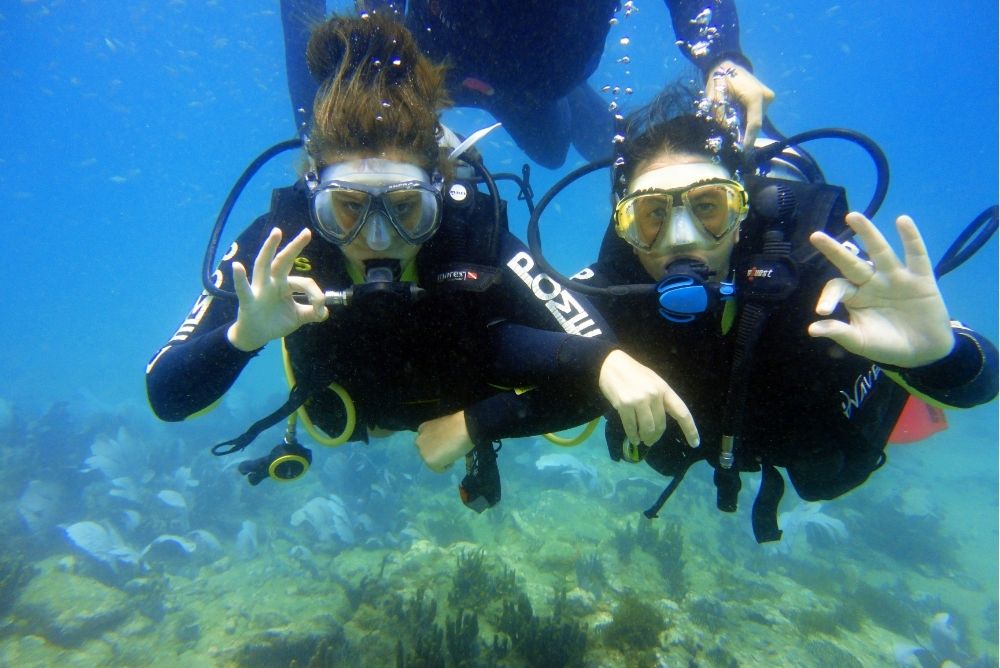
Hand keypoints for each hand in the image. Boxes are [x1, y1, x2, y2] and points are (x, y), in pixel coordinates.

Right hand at [227, 228, 328, 350]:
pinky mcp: (248, 301)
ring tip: (276, 232)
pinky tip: (237, 266)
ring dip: (269, 249)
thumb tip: (325, 312)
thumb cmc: (276, 320)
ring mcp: (259, 289)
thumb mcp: (297, 317)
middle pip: (283, 261)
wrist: (256, 335)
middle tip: (307, 232)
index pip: (304, 283)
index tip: (321, 309)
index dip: (316, 295)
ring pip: (263, 265)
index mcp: (285, 284)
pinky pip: (244, 290)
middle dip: (295, 247)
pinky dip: (240, 279)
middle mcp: (272, 282)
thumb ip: (312, 313)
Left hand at [416, 411, 474, 471]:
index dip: (435, 443)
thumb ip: (438, 435)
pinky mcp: (429, 462)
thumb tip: (442, 441)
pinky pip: (439, 469)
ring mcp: (423, 452)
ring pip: (431, 461)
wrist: (463, 429)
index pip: (426, 441)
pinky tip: (453, 458)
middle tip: (448, 450)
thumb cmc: (457, 425)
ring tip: (452, 454)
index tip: (445, 444)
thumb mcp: (443, 427)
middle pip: (426, 452)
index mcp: (422, 429)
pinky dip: (446, 466)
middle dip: (435, 452)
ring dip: (441, 460)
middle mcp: (419, 441)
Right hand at [598, 350, 699, 447]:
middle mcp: (654, 395)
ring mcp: (639, 400)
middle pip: (661, 425)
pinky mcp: (624, 405)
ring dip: (645, 438)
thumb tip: (661, 422)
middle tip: (651, 440)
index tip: (695, 444)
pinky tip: (633, 438)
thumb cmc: (634, 373)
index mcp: (664, 389)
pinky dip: (633, 436)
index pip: (682, 412)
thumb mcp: (653, 381)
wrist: (610, 364)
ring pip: (647, 429)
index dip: (690, 430)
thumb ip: (660, 399)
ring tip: (642, 440)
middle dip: (656, 436)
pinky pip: (631, 427)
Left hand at [705, 60, 774, 147]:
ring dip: (744, 124)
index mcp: (755, 96)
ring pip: (755, 119)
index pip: (754, 124)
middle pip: (754, 123)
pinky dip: (746, 117)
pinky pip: (756, 114)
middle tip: (730, 139)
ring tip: (730, 120)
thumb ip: (722, 118)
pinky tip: (737, 114)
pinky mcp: (767, 98)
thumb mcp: (716, 100)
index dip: (749, 140)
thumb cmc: (719, 80)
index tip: (744, 152)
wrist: (726, 63)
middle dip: (743, 132)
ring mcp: (768, 97)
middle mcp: (766, 97)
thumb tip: (725, 136)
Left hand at [808, 212, 953, 367]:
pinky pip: (916, 255)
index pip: (837, 288)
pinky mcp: (921, 278)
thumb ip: (839, 333)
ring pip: (879, 252)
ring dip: (867, 234)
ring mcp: (896, 278)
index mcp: (855, 296)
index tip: (823, 311)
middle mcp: (872, 282)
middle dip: (834, 250)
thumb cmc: (886, 345)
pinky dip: (911, 238)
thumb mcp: (859, 342)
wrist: (923, 352)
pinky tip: (902, 220)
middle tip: (815, 236)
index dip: (828, 297)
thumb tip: (812, 329)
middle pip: (851, 263)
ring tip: (853, 216)